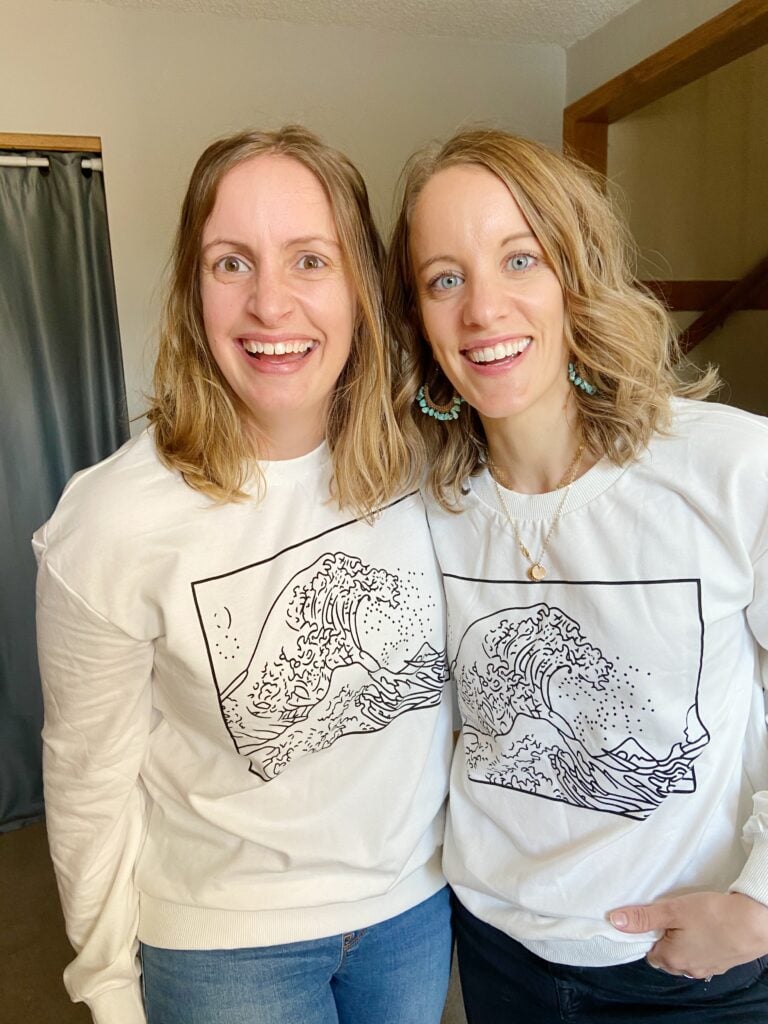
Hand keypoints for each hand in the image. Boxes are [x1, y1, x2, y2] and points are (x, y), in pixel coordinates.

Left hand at [609, 891, 767, 978]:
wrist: (754, 922)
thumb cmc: (711, 915)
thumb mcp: (671, 910)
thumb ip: (642, 917)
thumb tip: (614, 921)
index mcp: (671, 959)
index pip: (648, 952)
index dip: (648, 935)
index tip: (653, 919)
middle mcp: (687, 969)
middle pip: (665, 957)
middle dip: (664, 939)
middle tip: (671, 917)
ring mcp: (707, 968)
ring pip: (684, 957)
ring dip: (682, 942)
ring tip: (689, 921)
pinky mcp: (722, 963)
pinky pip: (702, 956)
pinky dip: (700, 944)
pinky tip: (706, 929)